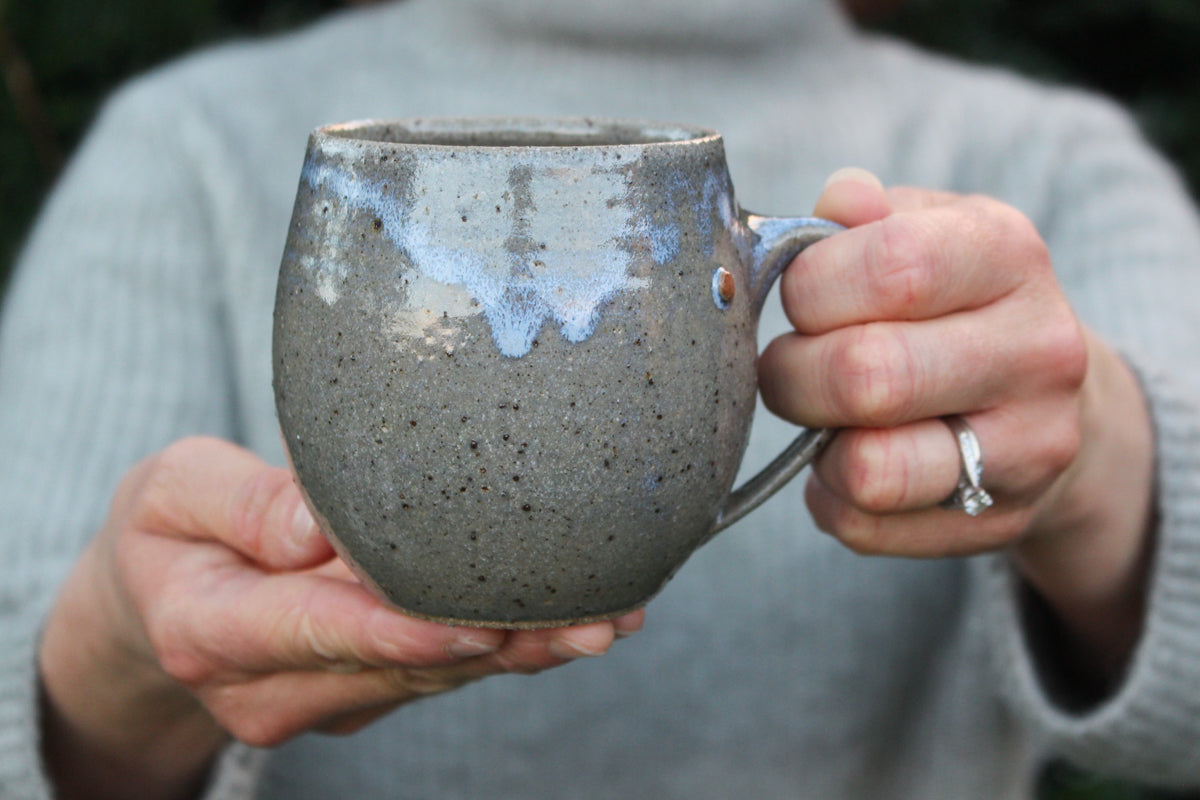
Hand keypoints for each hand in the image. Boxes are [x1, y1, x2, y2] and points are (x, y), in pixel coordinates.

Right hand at [38, 436, 643, 799]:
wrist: (159, 601)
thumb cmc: (170, 533)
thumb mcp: (173, 491)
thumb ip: (241, 504)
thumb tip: (319, 524)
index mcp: (212, 632)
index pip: (316, 632)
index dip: (401, 631)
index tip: (480, 624)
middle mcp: (272, 687)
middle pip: (401, 666)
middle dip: (500, 645)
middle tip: (593, 619)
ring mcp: (323, 700)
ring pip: (436, 679)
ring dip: (524, 652)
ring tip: (610, 619)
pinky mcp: (363, 693)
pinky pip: (442, 675)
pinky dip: (510, 650)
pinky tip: (579, 628)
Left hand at [759, 169, 1154, 681]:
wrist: (1049, 394)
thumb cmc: (954, 300)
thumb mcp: (924, 230)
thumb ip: (867, 217)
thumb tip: (837, 203)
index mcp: (1009, 254)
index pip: (891, 267)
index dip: (810, 288)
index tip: (800, 298)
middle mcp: (1038, 351)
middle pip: (866, 376)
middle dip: (792, 373)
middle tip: (790, 365)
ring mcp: (1029, 447)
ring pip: (870, 470)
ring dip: (814, 444)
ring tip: (822, 417)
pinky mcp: (998, 520)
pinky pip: (863, 526)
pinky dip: (829, 496)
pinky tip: (846, 459)